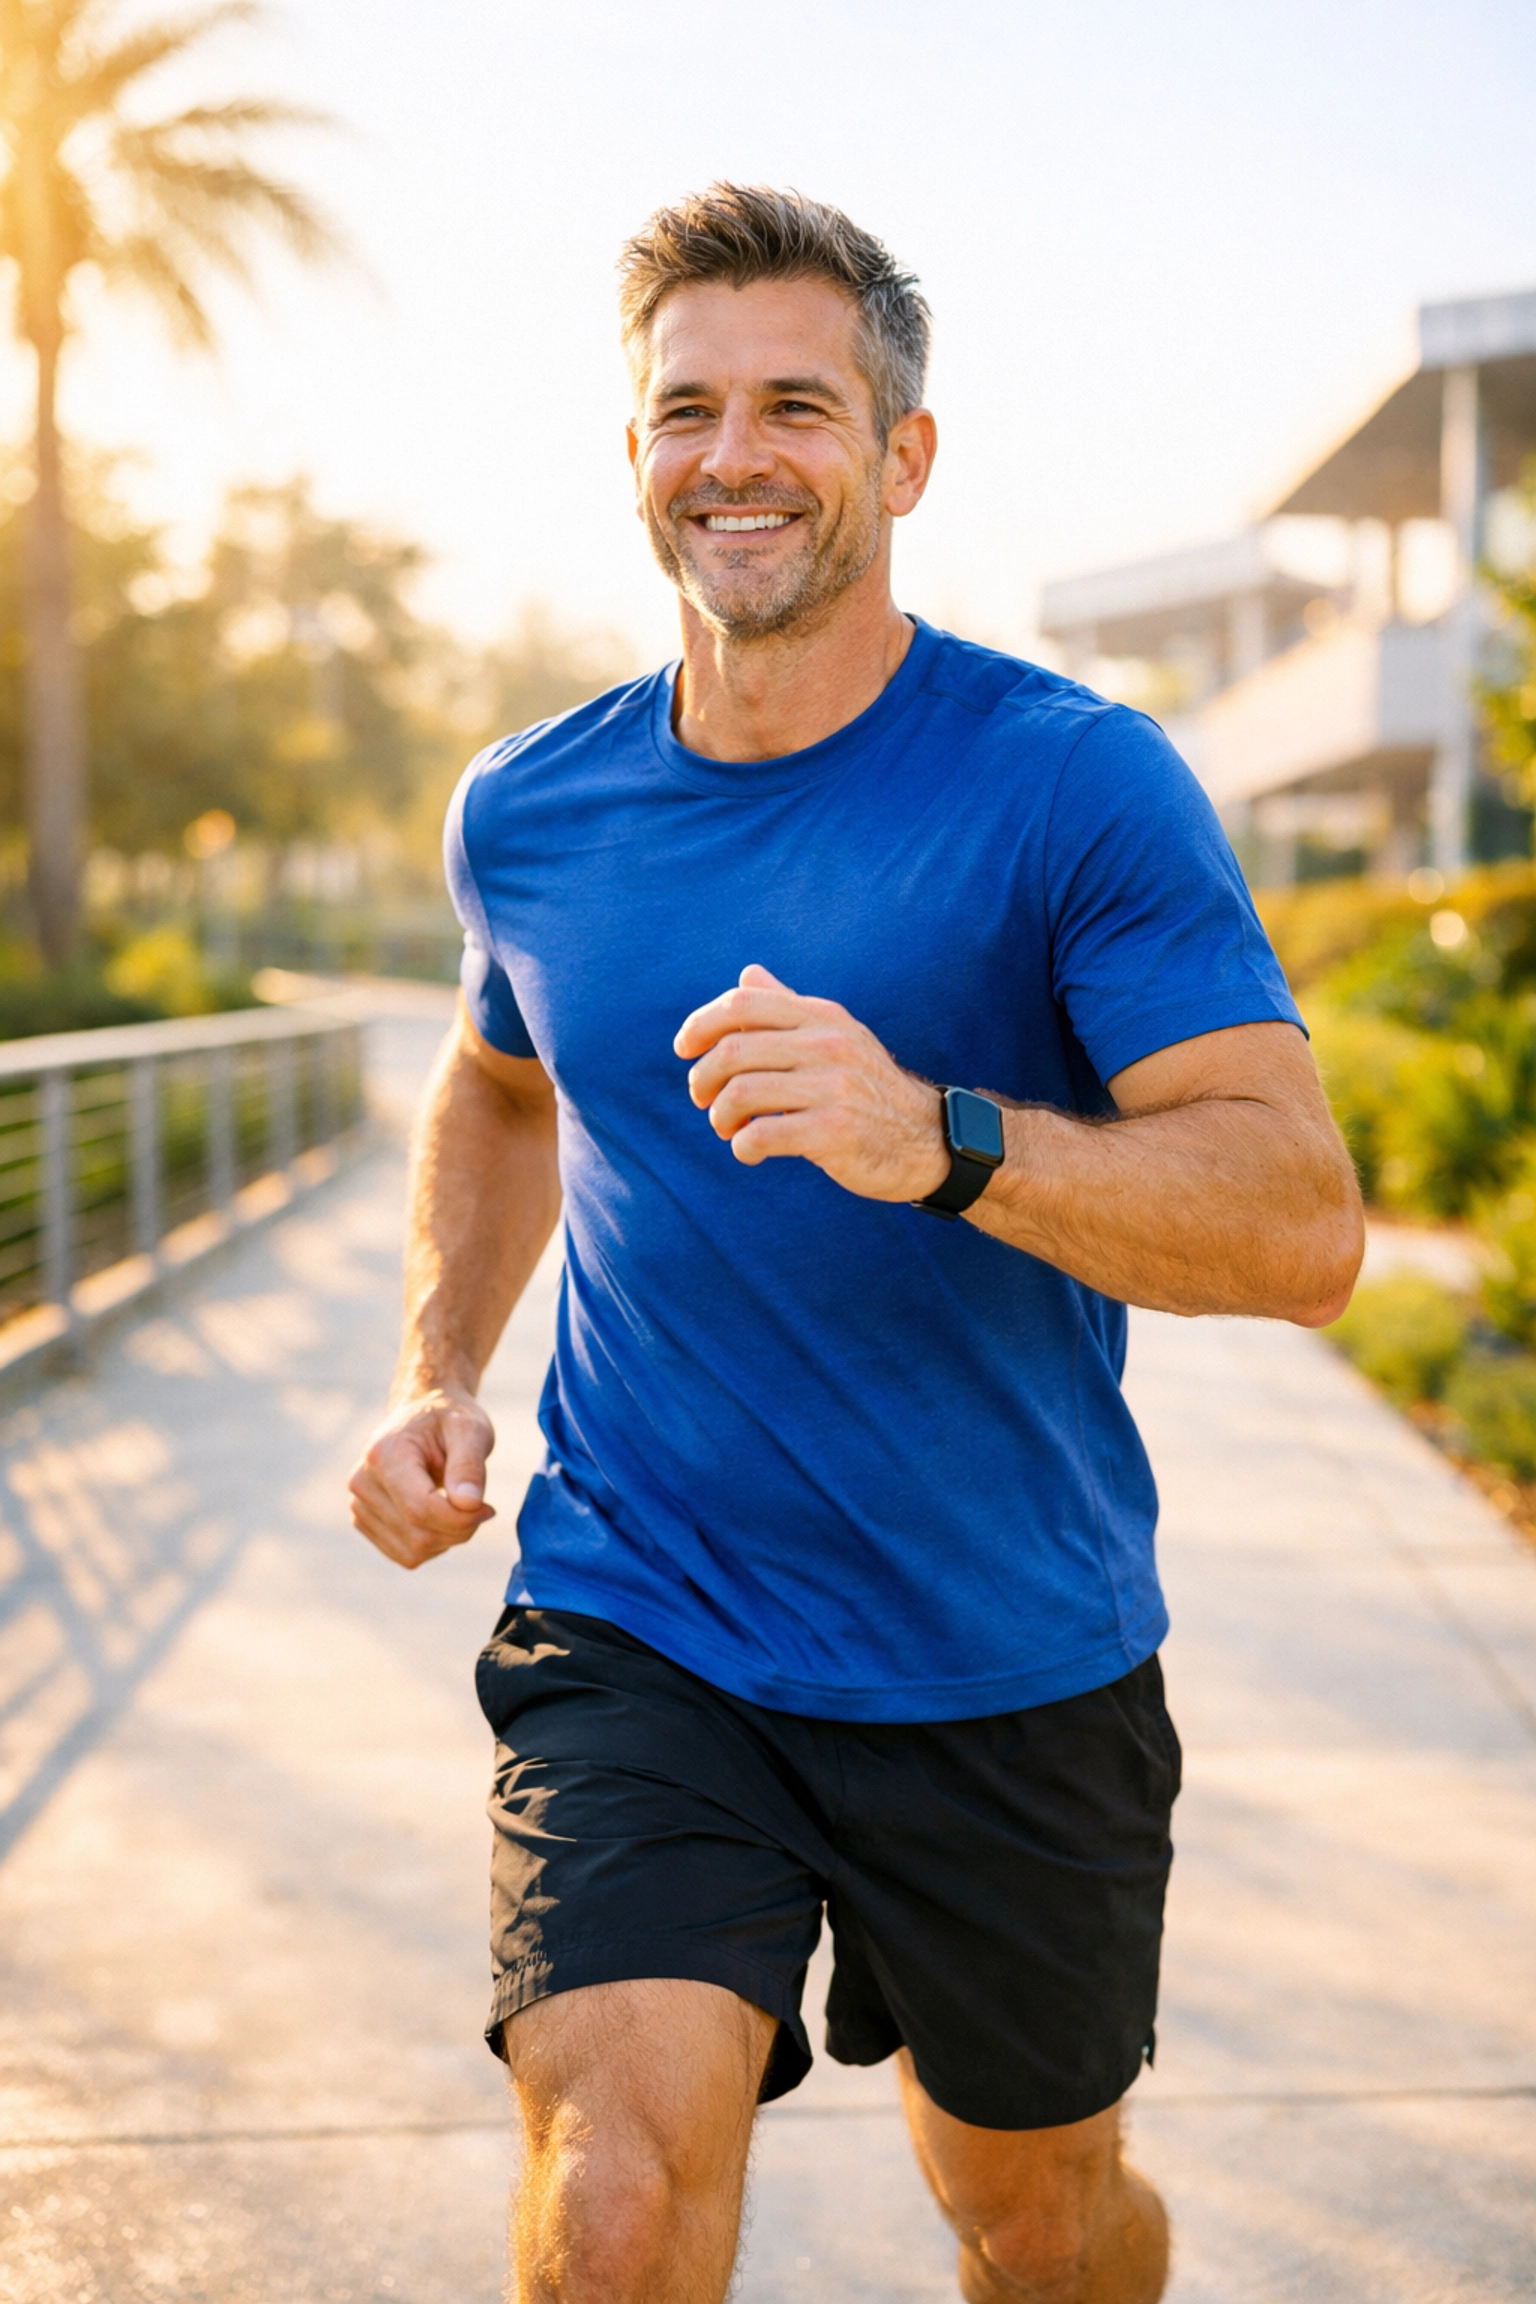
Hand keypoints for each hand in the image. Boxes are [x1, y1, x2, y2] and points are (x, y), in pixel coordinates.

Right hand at [348, 1384, 495, 1569]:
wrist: (422, 1414)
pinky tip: (441, 1517)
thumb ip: (469, 1465)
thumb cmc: (449, 1420)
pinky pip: (405, 1555)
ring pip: (413, 1551)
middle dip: (459, 1530)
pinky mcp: (364, 1521)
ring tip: (459, 1507)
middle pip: (418, 1535)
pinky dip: (433, 1545)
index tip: (488, 1508)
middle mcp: (362, 1481)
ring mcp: (359, 1504)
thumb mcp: (470, 1430)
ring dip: (448, 1539)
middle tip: (481, 1507)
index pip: (420, 1508)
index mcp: (384, 1454)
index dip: (461, 1519)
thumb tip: (469, 1504)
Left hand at [673, 963, 950, 1202]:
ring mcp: (834, 1088)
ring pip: (741, 1094)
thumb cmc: (867, 1088)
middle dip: (702, 1079)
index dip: (701, 1024)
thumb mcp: (835, 1037)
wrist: (926, 1138)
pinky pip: (763, 1135)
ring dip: (720, 1116)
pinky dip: (742, 1146)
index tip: (684, 1049)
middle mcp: (828, 1045)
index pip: (744, 1003)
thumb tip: (748, 974)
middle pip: (733, 1052)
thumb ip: (789, 1008)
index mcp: (822, 1017)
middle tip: (703, 1099)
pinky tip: (748, 1151)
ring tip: (727, 1128)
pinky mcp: (836, 1132)